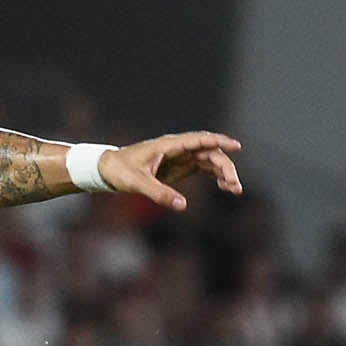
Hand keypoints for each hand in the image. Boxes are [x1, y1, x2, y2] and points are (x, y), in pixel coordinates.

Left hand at [98, 131, 244, 211]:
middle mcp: (178, 148)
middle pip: (209, 152)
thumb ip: (160, 194)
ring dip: (223, 173)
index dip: (219, 141)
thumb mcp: (138, 183)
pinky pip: (203, 169)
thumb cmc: (120, 171)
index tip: (236, 146)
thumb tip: (183, 206)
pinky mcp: (180, 167)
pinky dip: (215, 177)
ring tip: (235, 189)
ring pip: (209, 161)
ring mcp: (181, 157)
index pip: (199, 139)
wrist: (108, 170)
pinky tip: (225, 187)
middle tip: (235, 185)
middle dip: (225, 166)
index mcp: (169, 145)